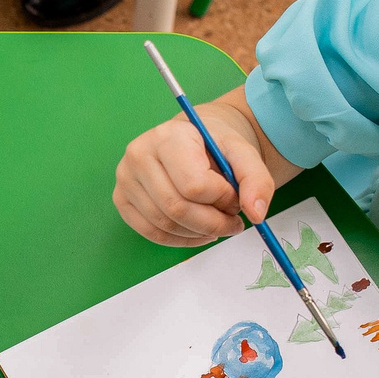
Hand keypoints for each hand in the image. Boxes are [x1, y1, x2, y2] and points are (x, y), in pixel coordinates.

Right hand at [112, 94, 276, 245]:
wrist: (190, 139)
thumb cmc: (213, 145)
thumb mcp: (242, 152)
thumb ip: (256, 179)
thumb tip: (257, 214)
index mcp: (168, 136)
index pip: (194, 186)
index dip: (222, 199)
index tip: (235, 197)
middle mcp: (139, 155)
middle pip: (177, 209)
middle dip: (213, 223)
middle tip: (233, 222)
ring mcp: (125, 179)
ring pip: (165, 225)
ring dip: (199, 233)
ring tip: (217, 222)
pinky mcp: (121, 199)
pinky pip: (151, 233)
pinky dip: (181, 240)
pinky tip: (198, 231)